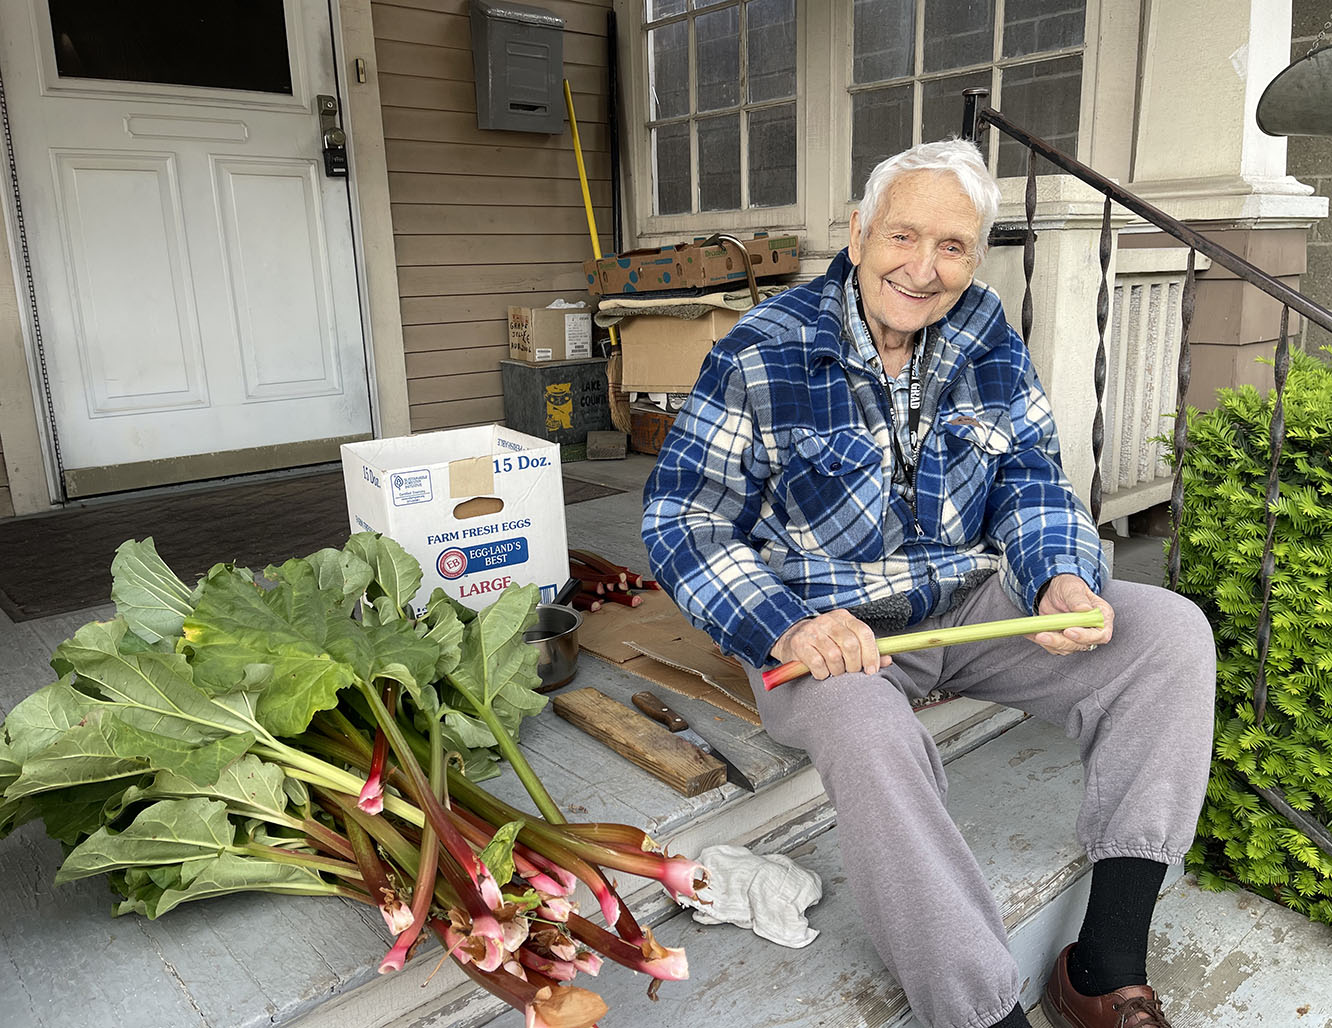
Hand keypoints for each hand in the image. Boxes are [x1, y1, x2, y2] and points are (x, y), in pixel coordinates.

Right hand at [770, 610, 888, 679]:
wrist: (791, 638)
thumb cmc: (824, 643)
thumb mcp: (845, 640)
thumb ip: (866, 650)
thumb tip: (888, 660)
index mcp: (843, 617)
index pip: (864, 632)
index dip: (871, 653)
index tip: (871, 670)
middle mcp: (828, 620)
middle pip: (850, 645)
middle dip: (854, 665)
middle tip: (851, 672)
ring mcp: (812, 631)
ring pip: (834, 656)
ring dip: (837, 671)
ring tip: (835, 672)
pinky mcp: (800, 644)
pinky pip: (818, 663)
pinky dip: (822, 673)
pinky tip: (822, 672)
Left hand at [1028, 574, 1113, 655]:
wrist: (1054, 590)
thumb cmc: (1069, 587)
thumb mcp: (1073, 587)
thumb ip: (1078, 599)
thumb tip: (1084, 609)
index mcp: (1102, 617)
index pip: (1101, 634)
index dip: (1085, 636)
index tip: (1068, 631)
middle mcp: (1092, 630)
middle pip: (1081, 645)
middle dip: (1060, 641)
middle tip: (1043, 635)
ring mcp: (1078, 637)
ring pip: (1066, 648)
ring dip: (1049, 643)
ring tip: (1035, 632)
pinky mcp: (1064, 640)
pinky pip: (1053, 646)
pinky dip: (1042, 641)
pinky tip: (1031, 633)